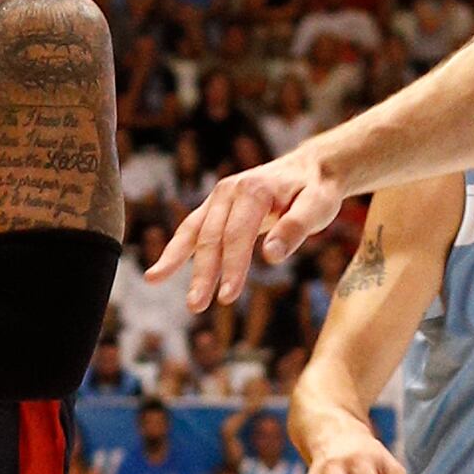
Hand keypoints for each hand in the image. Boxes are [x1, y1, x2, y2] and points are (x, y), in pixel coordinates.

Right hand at [150, 147, 343, 309]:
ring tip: (154, 280)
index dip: (231, 266)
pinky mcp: (216, 207)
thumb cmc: (317, 190)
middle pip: (212, 236)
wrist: (311, 168)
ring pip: (194, 231)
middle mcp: (230, 190)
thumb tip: (271, 256)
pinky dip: (175, 250)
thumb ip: (296, 229)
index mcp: (254, 190)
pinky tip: (159, 272)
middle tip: (196, 305)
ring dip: (176, 259)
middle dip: (203, 273)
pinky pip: (192, 230)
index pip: (238, 234)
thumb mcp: (319, 206)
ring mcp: (219, 198)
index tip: (227, 297)